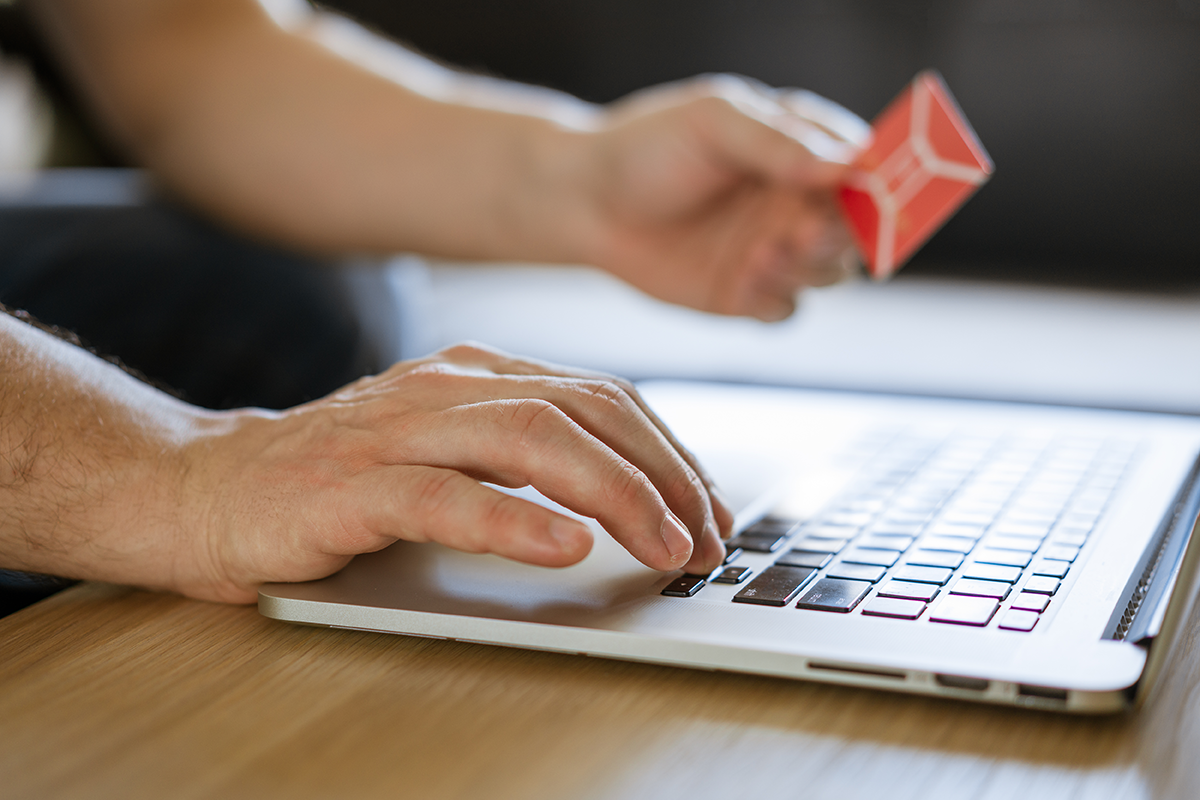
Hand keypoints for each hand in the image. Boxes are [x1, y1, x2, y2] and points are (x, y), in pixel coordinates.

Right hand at [183, 343, 734, 602]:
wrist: (206, 487)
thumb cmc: (336, 480)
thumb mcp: (445, 452)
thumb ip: (519, 457)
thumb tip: (625, 496)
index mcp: (474, 379)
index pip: (599, 397)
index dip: (667, 452)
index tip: (709, 508)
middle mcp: (444, 390)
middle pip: (583, 412)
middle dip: (662, 476)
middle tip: (707, 537)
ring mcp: (396, 432)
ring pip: (530, 441)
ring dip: (614, 494)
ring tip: (663, 544)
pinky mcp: (349, 486)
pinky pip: (443, 497)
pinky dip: (511, 520)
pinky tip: (563, 546)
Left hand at [584, 75, 869, 320]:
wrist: (586, 203)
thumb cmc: (648, 147)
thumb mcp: (713, 121)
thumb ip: (779, 142)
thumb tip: (848, 165)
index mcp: (801, 147)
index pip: (864, 166)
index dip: (877, 183)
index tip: (869, 195)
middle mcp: (797, 200)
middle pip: (857, 227)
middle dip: (841, 233)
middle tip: (803, 229)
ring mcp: (775, 249)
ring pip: (830, 272)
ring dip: (809, 267)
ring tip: (762, 252)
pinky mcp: (747, 293)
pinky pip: (787, 310)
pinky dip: (776, 301)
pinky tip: (742, 284)